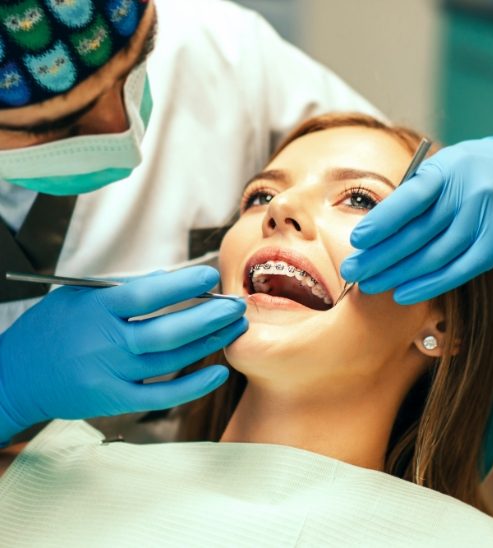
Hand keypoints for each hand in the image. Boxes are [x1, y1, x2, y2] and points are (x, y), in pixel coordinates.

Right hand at [0, 266, 246, 441]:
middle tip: (237, 305)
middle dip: (210, 317)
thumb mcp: (78, 297)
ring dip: (209, 344)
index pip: (148, 295)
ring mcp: (112, 375)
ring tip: (235, 328)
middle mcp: (107, 343)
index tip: (209, 277)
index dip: (183, 285)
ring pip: (172, 361)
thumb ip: (123, 288)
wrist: (14, 377)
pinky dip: (194, 387)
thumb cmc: (50, 329)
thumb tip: (167, 278)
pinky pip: (162, 396)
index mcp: (97, 310)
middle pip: (169, 331)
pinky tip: (220, 372)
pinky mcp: (115, 400)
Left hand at [341, 134, 492, 303]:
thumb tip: (371, 234)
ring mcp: (486, 219)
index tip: (356, 241)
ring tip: (369, 285)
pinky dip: (428, 285)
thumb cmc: (464, 174)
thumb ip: (411, 197)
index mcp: (446, 170)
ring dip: (397, 275)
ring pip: (435, 256)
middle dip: (379, 257)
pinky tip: (402, 293)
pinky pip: (459, 271)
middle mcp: (468, 193)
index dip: (382, 222)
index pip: (411, 198)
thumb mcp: (439, 170)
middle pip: (418, 233)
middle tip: (350, 272)